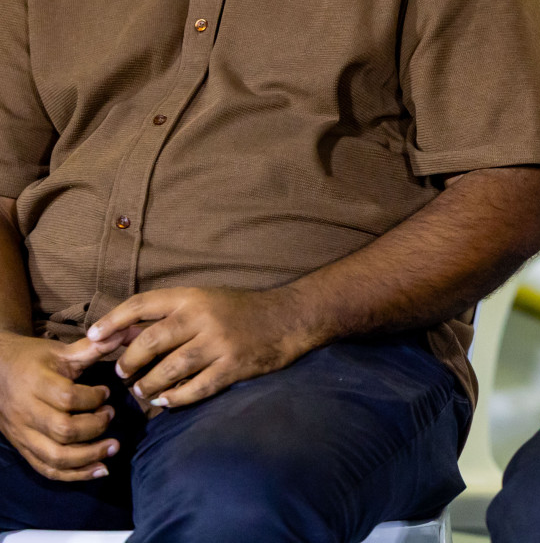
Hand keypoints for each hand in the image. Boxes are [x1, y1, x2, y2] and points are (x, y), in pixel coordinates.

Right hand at [0, 331, 120, 480]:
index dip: (93, 398)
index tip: (106, 393)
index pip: (67, 397)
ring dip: (89, 457)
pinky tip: (99, 470)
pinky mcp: (23, 448)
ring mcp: (23, 434)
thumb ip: (92, 348)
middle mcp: (26, 412)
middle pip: (62, 430)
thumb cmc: (33, 360)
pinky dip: (74, 475)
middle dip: (95, 427)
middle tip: (111, 415)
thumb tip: (126, 332)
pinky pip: (46, 469)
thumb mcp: (60, 351)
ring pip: (54, 456)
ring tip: (113, 447)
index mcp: (36, 383)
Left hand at [88, 286, 314, 408]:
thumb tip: (122, 336)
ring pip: (169, 370)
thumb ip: (167, 317)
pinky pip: (194, 389)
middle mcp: (203, 317)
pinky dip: (175, 399)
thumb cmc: (241, 310)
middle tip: (123, 375)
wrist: (289, 319)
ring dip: (148, 385)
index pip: (143, 304)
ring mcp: (219, 343)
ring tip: (142, 391)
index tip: (92, 337)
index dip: (113, 321)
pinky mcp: (233, 367)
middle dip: (129, 362)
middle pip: (150, 342)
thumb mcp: (205, 302)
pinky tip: (167, 402)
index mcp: (193, 297)